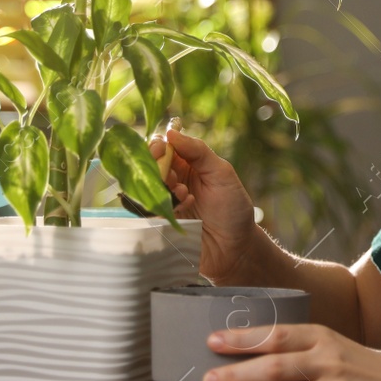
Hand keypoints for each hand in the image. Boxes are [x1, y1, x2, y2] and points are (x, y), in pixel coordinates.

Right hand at [151, 121, 258, 284]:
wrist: (235, 248)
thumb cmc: (233, 208)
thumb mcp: (222, 173)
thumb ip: (198, 151)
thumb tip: (171, 132)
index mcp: (186, 164)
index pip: (163, 147)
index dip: (158, 145)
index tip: (162, 148)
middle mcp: (171, 181)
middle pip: (148, 166)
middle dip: (157, 167)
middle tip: (172, 176)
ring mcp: (163, 202)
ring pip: (145, 187)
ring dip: (162, 187)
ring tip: (185, 194)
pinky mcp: (159, 222)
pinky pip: (147, 210)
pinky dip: (163, 206)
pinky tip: (184, 207)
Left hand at [202, 323, 380, 380]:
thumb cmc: (370, 371)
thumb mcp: (339, 346)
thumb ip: (303, 349)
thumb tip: (252, 354)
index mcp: (327, 338)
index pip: (277, 335)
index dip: (243, 338)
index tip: (212, 342)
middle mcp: (330, 364)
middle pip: (273, 368)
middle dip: (235, 375)